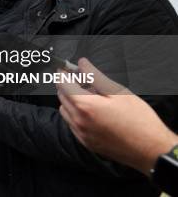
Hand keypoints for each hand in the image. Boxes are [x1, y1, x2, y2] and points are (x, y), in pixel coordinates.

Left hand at [57, 58, 177, 173]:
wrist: (151, 149)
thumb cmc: (139, 120)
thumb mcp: (119, 92)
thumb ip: (96, 76)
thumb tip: (82, 64)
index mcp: (85, 106)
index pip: (63, 84)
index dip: (63, 73)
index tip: (67, 68)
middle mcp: (79, 121)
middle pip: (62, 97)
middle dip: (67, 86)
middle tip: (81, 80)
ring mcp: (81, 134)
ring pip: (65, 112)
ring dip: (70, 101)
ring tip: (89, 96)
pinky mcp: (86, 143)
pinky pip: (72, 124)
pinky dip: (75, 115)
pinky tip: (92, 112)